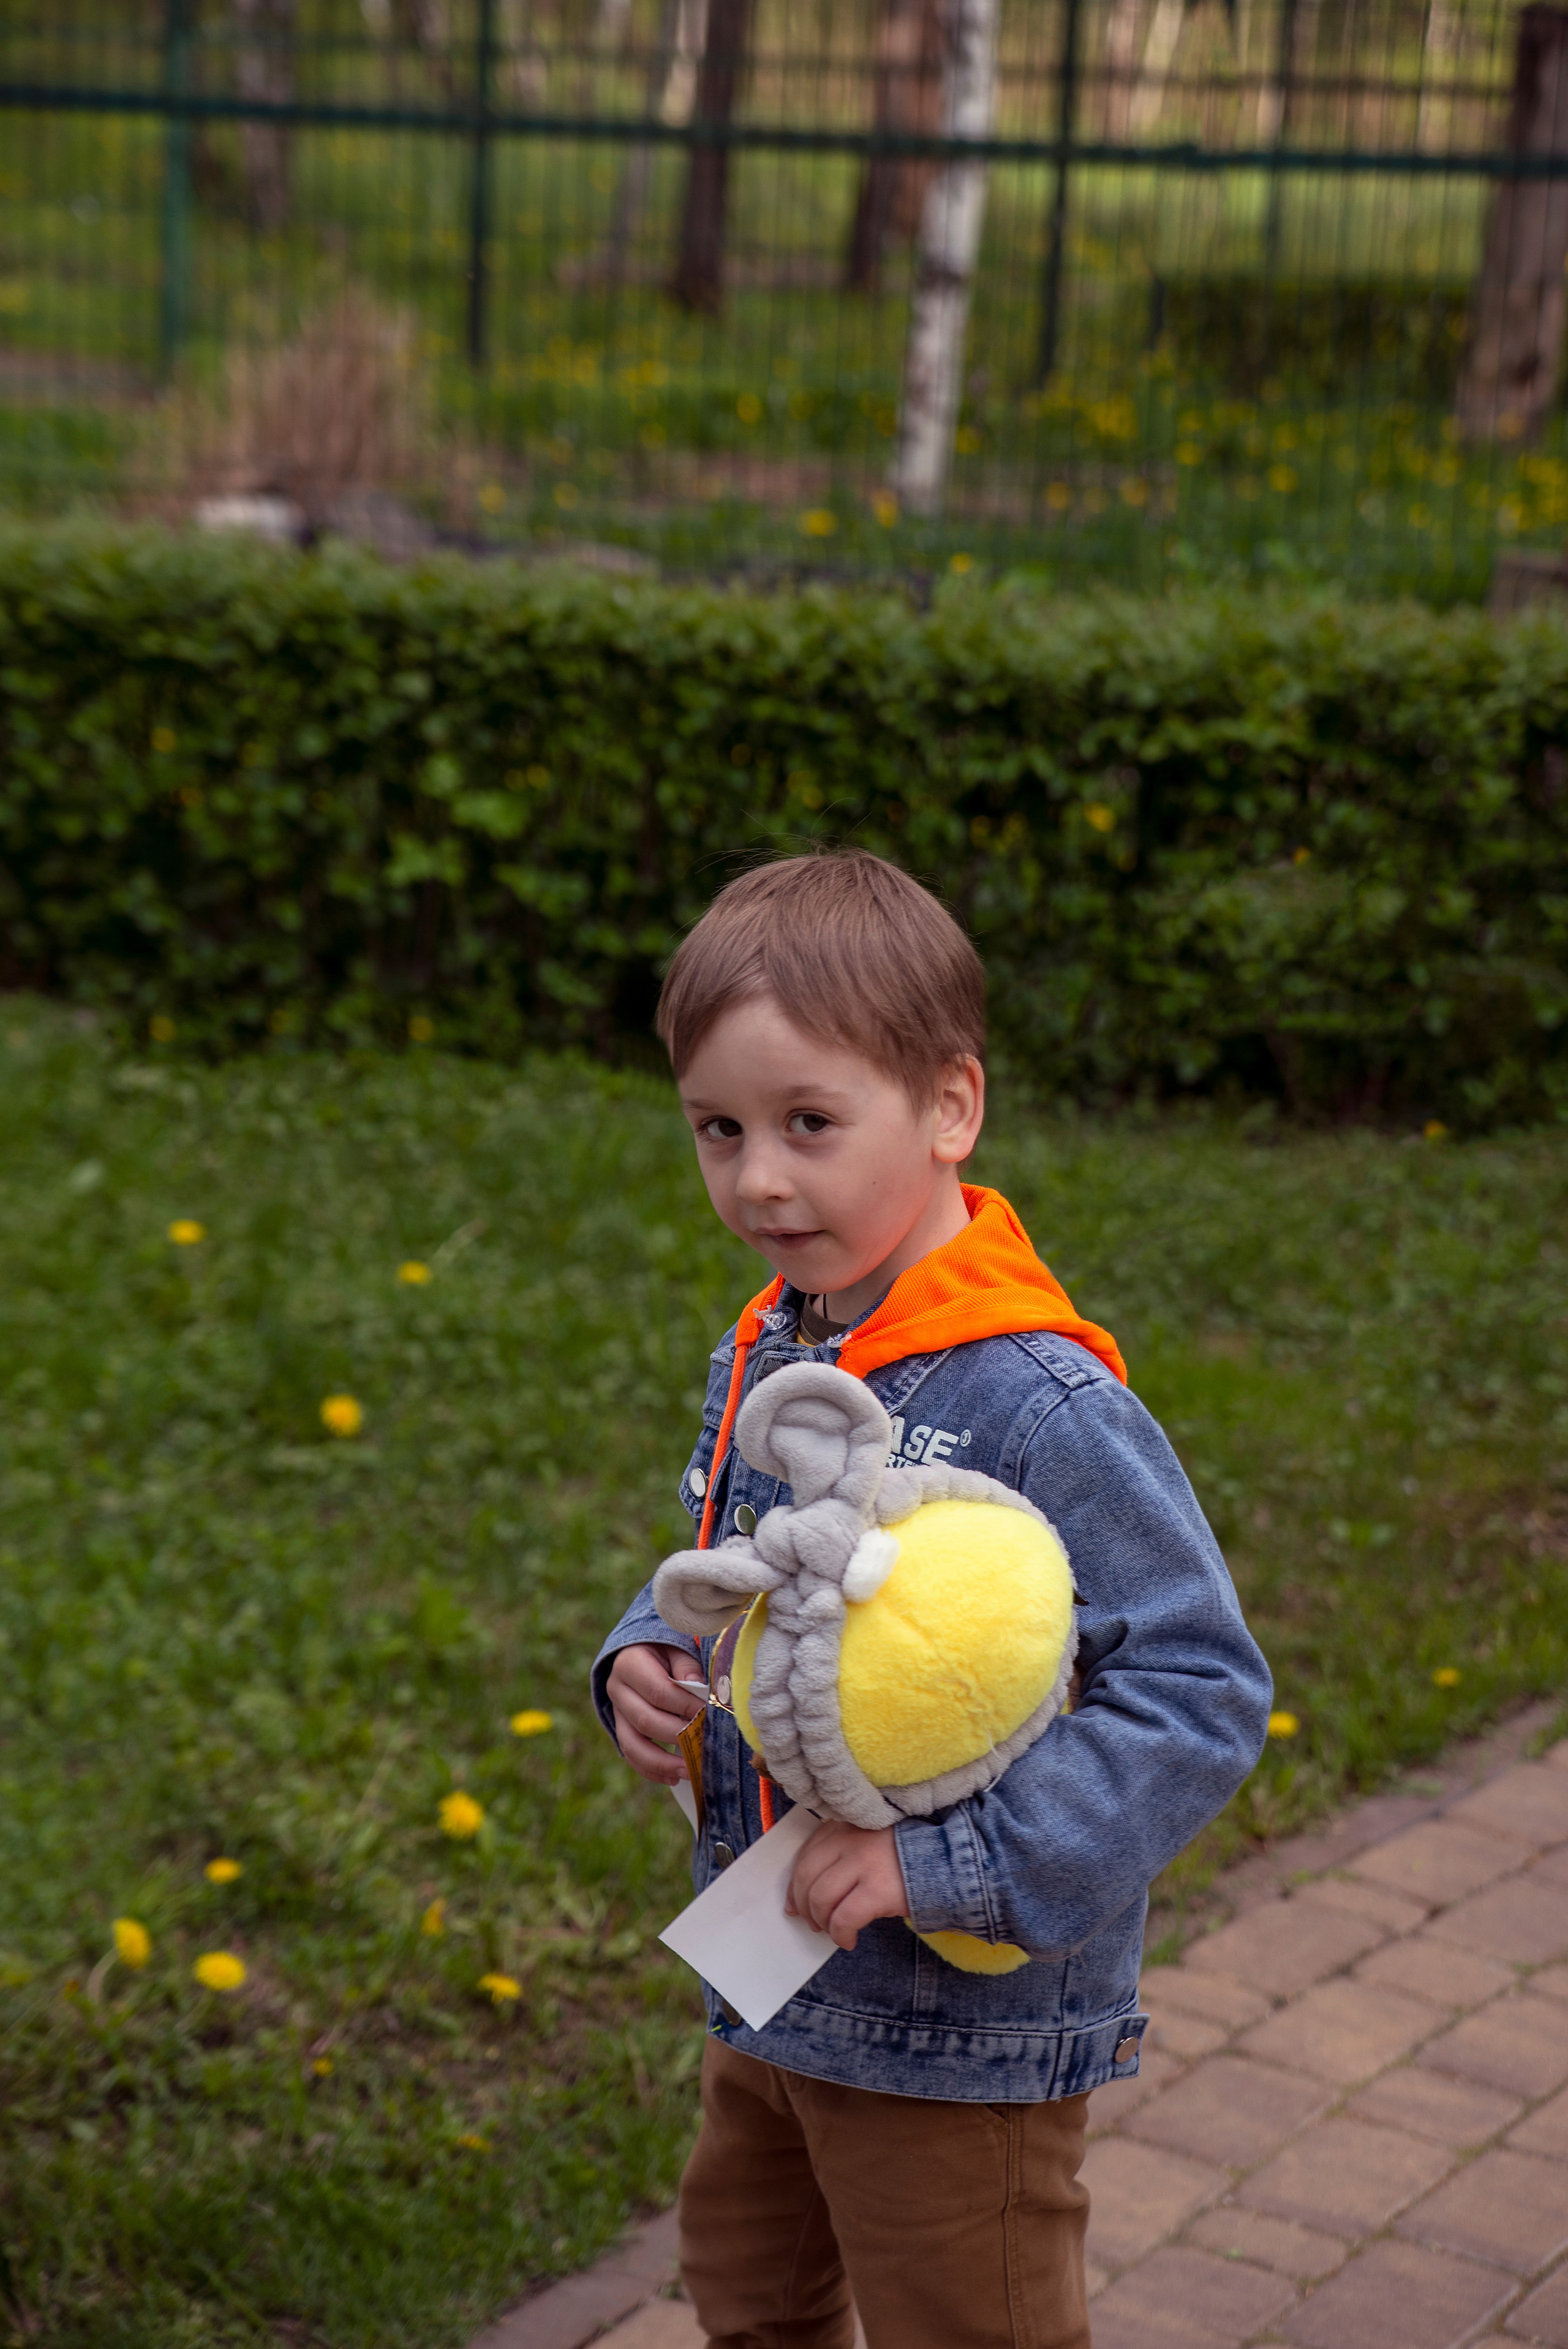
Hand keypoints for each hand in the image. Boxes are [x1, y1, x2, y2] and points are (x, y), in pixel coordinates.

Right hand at [608, 1642, 704, 1784]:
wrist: (639, 1653)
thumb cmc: (665, 1651)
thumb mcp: (676, 1647)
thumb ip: (686, 1666)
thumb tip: (695, 1687)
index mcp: (629, 1663)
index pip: (658, 1691)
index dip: (683, 1705)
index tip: (706, 1714)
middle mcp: (616, 1689)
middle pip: (645, 1721)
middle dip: (677, 1735)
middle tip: (703, 1743)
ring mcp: (616, 1712)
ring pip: (633, 1744)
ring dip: (662, 1762)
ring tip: (688, 1771)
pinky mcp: (620, 1728)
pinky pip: (631, 1755)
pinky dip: (651, 1770)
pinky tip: (673, 1778)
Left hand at [786, 1820, 907, 1952]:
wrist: (947, 1861)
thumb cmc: (904, 1857)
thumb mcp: (868, 1842)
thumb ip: (840, 1855)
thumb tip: (801, 1895)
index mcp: (844, 1826)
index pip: (806, 1855)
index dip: (795, 1884)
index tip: (794, 1903)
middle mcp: (850, 1839)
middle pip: (807, 1876)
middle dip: (804, 1905)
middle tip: (813, 1923)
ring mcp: (863, 1862)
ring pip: (820, 1897)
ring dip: (821, 1921)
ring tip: (833, 1932)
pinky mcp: (877, 1889)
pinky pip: (844, 1918)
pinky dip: (840, 1934)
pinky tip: (849, 1941)